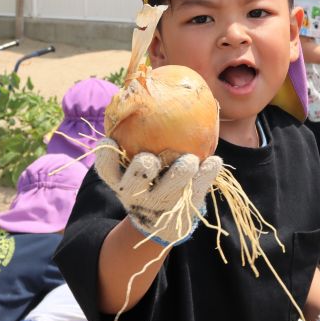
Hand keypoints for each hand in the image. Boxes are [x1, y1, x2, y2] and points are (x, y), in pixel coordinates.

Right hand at [95, 138, 222, 245]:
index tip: (110, 139)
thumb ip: (135, 142)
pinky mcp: (183, 211)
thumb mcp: (133, 171)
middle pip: (134, 182)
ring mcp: (160, 205)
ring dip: (179, 173)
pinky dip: (206, 175)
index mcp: (120, 183)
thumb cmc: (147, 183)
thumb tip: (148, 96)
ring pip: (170, 189)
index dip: (105, 155)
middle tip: (151, 158)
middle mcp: (137, 195)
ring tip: (190, 160)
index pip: (105, 169)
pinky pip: (197, 191)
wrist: (162, 224)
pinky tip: (214, 161)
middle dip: (141, 169)